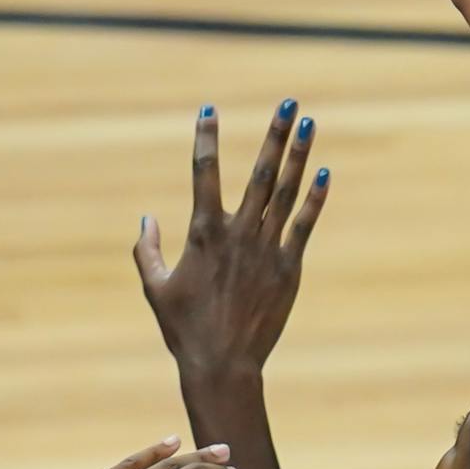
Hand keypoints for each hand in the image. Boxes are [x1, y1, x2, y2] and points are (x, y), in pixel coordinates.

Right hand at [135, 101, 329, 374]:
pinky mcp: (289, 268)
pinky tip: (324, 173)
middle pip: (259, 173)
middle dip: (274, 134)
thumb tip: (146, 216)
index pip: (204, 174)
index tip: (209, 109)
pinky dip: (314, 198)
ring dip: (298, 155)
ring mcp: (266, 250)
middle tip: (288, 103)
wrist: (223, 365)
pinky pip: (303, 225)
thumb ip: (145, 250)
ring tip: (309, 124)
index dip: (206, 139)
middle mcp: (238, 235)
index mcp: (203, 234)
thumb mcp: (155, 288)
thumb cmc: (184, 329)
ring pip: (285, 192)